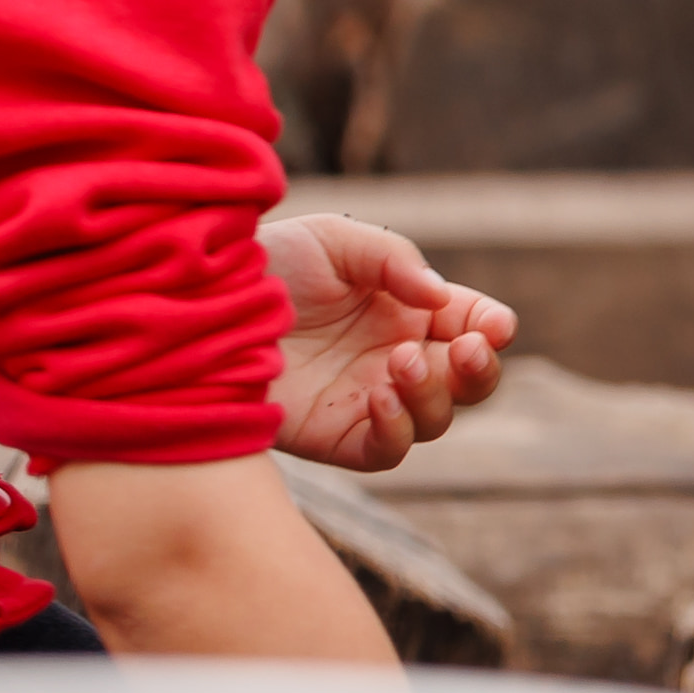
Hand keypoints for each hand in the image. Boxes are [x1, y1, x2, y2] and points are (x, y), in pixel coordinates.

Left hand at [263, 213, 515, 471]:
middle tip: (469, 348)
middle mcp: (396, 357)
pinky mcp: (334, 436)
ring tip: (401, 360)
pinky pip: (386, 451)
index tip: (494, 325)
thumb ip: (394, 261)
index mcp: (409, 310)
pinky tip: (379, 398)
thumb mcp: (335, 242)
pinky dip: (397, 430)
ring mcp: (368, 400)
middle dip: (481, 369)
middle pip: (469, 381)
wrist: (199, 307)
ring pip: (435, 419)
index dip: (493, 327)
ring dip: (435, 394)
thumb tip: (441, 300)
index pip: (473, 324)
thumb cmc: (270, 264)